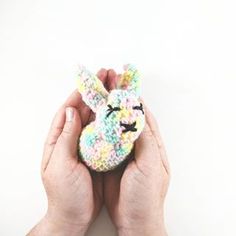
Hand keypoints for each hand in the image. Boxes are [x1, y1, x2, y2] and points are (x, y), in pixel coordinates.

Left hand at [27, 69, 107, 235]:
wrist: (74, 216)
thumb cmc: (64, 194)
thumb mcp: (59, 166)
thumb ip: (65, 138)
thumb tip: (70, 110)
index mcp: (58, 140)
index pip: (68, 110)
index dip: (79, 93)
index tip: (91, 79)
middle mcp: (72, 138)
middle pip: (84, 110)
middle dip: (96, 92)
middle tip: (108, 76)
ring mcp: (86, 145)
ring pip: (96, 119)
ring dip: (105, 103)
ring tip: (116, 88)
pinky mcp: (97, 152)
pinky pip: (105, 132)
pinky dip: (111, 121)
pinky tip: (120, 113)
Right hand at [104, 73, 169, 235]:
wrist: (133, 220)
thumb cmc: (146, 195)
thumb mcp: (151, 165)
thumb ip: (144, 139)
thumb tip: (137, 113)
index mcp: (151, 143)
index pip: (143, 115)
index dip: (133, 98)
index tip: (122, 83)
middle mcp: (138, 144)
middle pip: (127, 117)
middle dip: (118, 99)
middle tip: (108, 82)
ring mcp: (124, 151)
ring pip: (115, 125)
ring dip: (107, 110)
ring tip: (98, 94)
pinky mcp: (111, 159)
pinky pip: (105, 139)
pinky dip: (99, 127)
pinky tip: (91, 118)